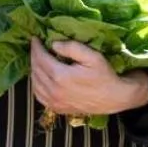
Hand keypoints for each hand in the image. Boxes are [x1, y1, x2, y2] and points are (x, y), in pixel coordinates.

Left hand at [28, 39, 147, 115]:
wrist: (113, 98)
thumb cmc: (104, 75)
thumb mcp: (92, 56)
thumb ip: (72, 48)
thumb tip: (53, 44)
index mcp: (61, 76)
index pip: (40, 58)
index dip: (36, 47)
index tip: (35, 38)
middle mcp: (54, 90)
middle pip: (35, 70)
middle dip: (34, 56)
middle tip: (36, 47)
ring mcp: (54, 102)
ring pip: (34, 83)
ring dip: (34, 69)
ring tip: (38, 59)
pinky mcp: (57, 108)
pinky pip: (39, 95)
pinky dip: (36, 84)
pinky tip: (40, 77)